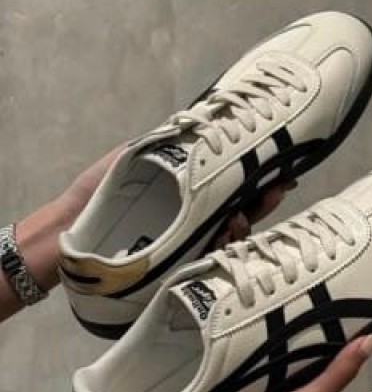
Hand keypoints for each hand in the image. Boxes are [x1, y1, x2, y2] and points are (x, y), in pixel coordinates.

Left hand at [60, 145, 295, 243]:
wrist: (69, 231)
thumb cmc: (96, 195)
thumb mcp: (131, 159)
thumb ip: (164, 147)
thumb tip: (195, 125)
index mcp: (188, 195)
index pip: (233, 186)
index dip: (259, 178)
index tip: (281, 168)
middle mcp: (194, 220)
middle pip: (241, 211)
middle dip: (263, 202)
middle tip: (279, 189)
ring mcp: (189, 244)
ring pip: (230, 237)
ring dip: (244, 226)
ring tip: (242, 218)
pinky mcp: (178, 266)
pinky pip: (209, 260)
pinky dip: (222, 250)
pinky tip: (227, 237)